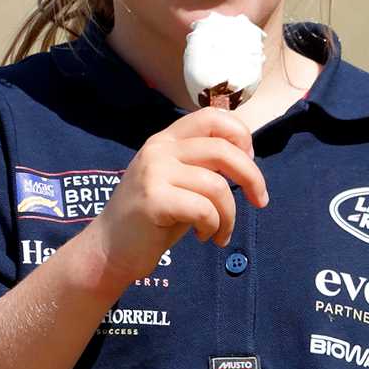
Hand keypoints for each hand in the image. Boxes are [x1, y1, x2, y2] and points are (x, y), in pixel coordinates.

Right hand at [88, 108, 267, 287]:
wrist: (109, 250)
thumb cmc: (151, 221)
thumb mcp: (178, 183)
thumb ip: (203, 165)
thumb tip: (247, 158)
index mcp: (166, 140)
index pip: (212, 117)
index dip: (241, 135)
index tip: (250, 161)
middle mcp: (159, 149)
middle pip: (223, 149)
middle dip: (252, 176)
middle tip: (260, 201)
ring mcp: (154, 173)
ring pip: (217, 185)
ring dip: (230, 215)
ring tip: (221, 233)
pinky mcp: (154, 200)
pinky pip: (204, 210)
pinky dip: (214, 227)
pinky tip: (205, 237)